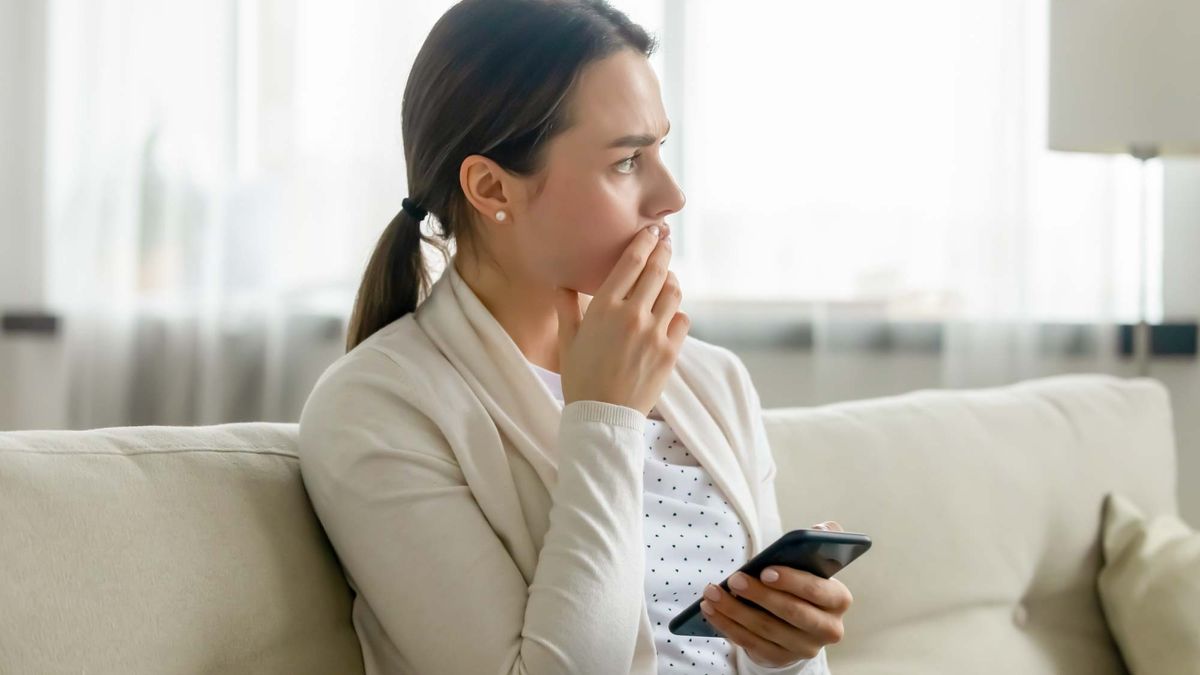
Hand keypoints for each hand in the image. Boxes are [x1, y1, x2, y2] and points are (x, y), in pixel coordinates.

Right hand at [554, 223, 687, 416]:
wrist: (603, 417)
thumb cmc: (580, 378)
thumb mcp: (567, 341)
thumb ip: (567, 307)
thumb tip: (561, 284)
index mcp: (604, 308)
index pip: (632, 263)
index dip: (644, 242)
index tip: (651, 231)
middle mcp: (632, 315)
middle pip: (657, 271)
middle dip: (663, 251)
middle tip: (665, 241)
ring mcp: (654, 333)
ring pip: (674, 293)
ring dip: (672, 282)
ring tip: (667, 279)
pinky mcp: (670, 352)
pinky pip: (682, 320)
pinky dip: (678, 313)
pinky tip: (670, 314)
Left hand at [699, 521, 852, 667]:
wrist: (799, 620)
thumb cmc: (803, 581)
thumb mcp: (816, 560)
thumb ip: (824, 538)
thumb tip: (819, 529)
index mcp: (838, 600)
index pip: (817, 591)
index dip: (792, 581)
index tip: (765, 571)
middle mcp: (827, 629)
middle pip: (791, 613)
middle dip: (759, 595)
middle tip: (734, 579)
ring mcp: (804, 648)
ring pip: (766, 629)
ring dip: (734, 610)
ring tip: (712, 593)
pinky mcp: (780, 658)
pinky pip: (750, 644)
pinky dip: (728, 626)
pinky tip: (711, 610)